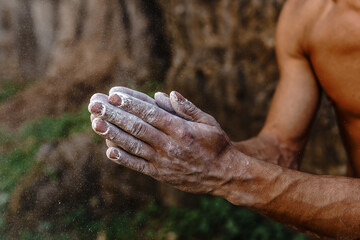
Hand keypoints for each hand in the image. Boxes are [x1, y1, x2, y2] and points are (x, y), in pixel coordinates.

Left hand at [89, 89, 243, 193]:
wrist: (224, 175)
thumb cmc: (217, 144)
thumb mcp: (208, 122)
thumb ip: (187, 108)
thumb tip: (166, 94)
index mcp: (181, 129)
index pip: (151, 114)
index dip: (131, 104)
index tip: (113, 95)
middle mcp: (169, 145)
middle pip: (137, 127)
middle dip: (114, 114)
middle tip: (94, 104)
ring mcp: (164, 161)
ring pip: (134, 146)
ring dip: (112, 134)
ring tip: (95, 123)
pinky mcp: (161, 174)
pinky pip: (139, 166)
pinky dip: (124, 158)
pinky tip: (109, 150)